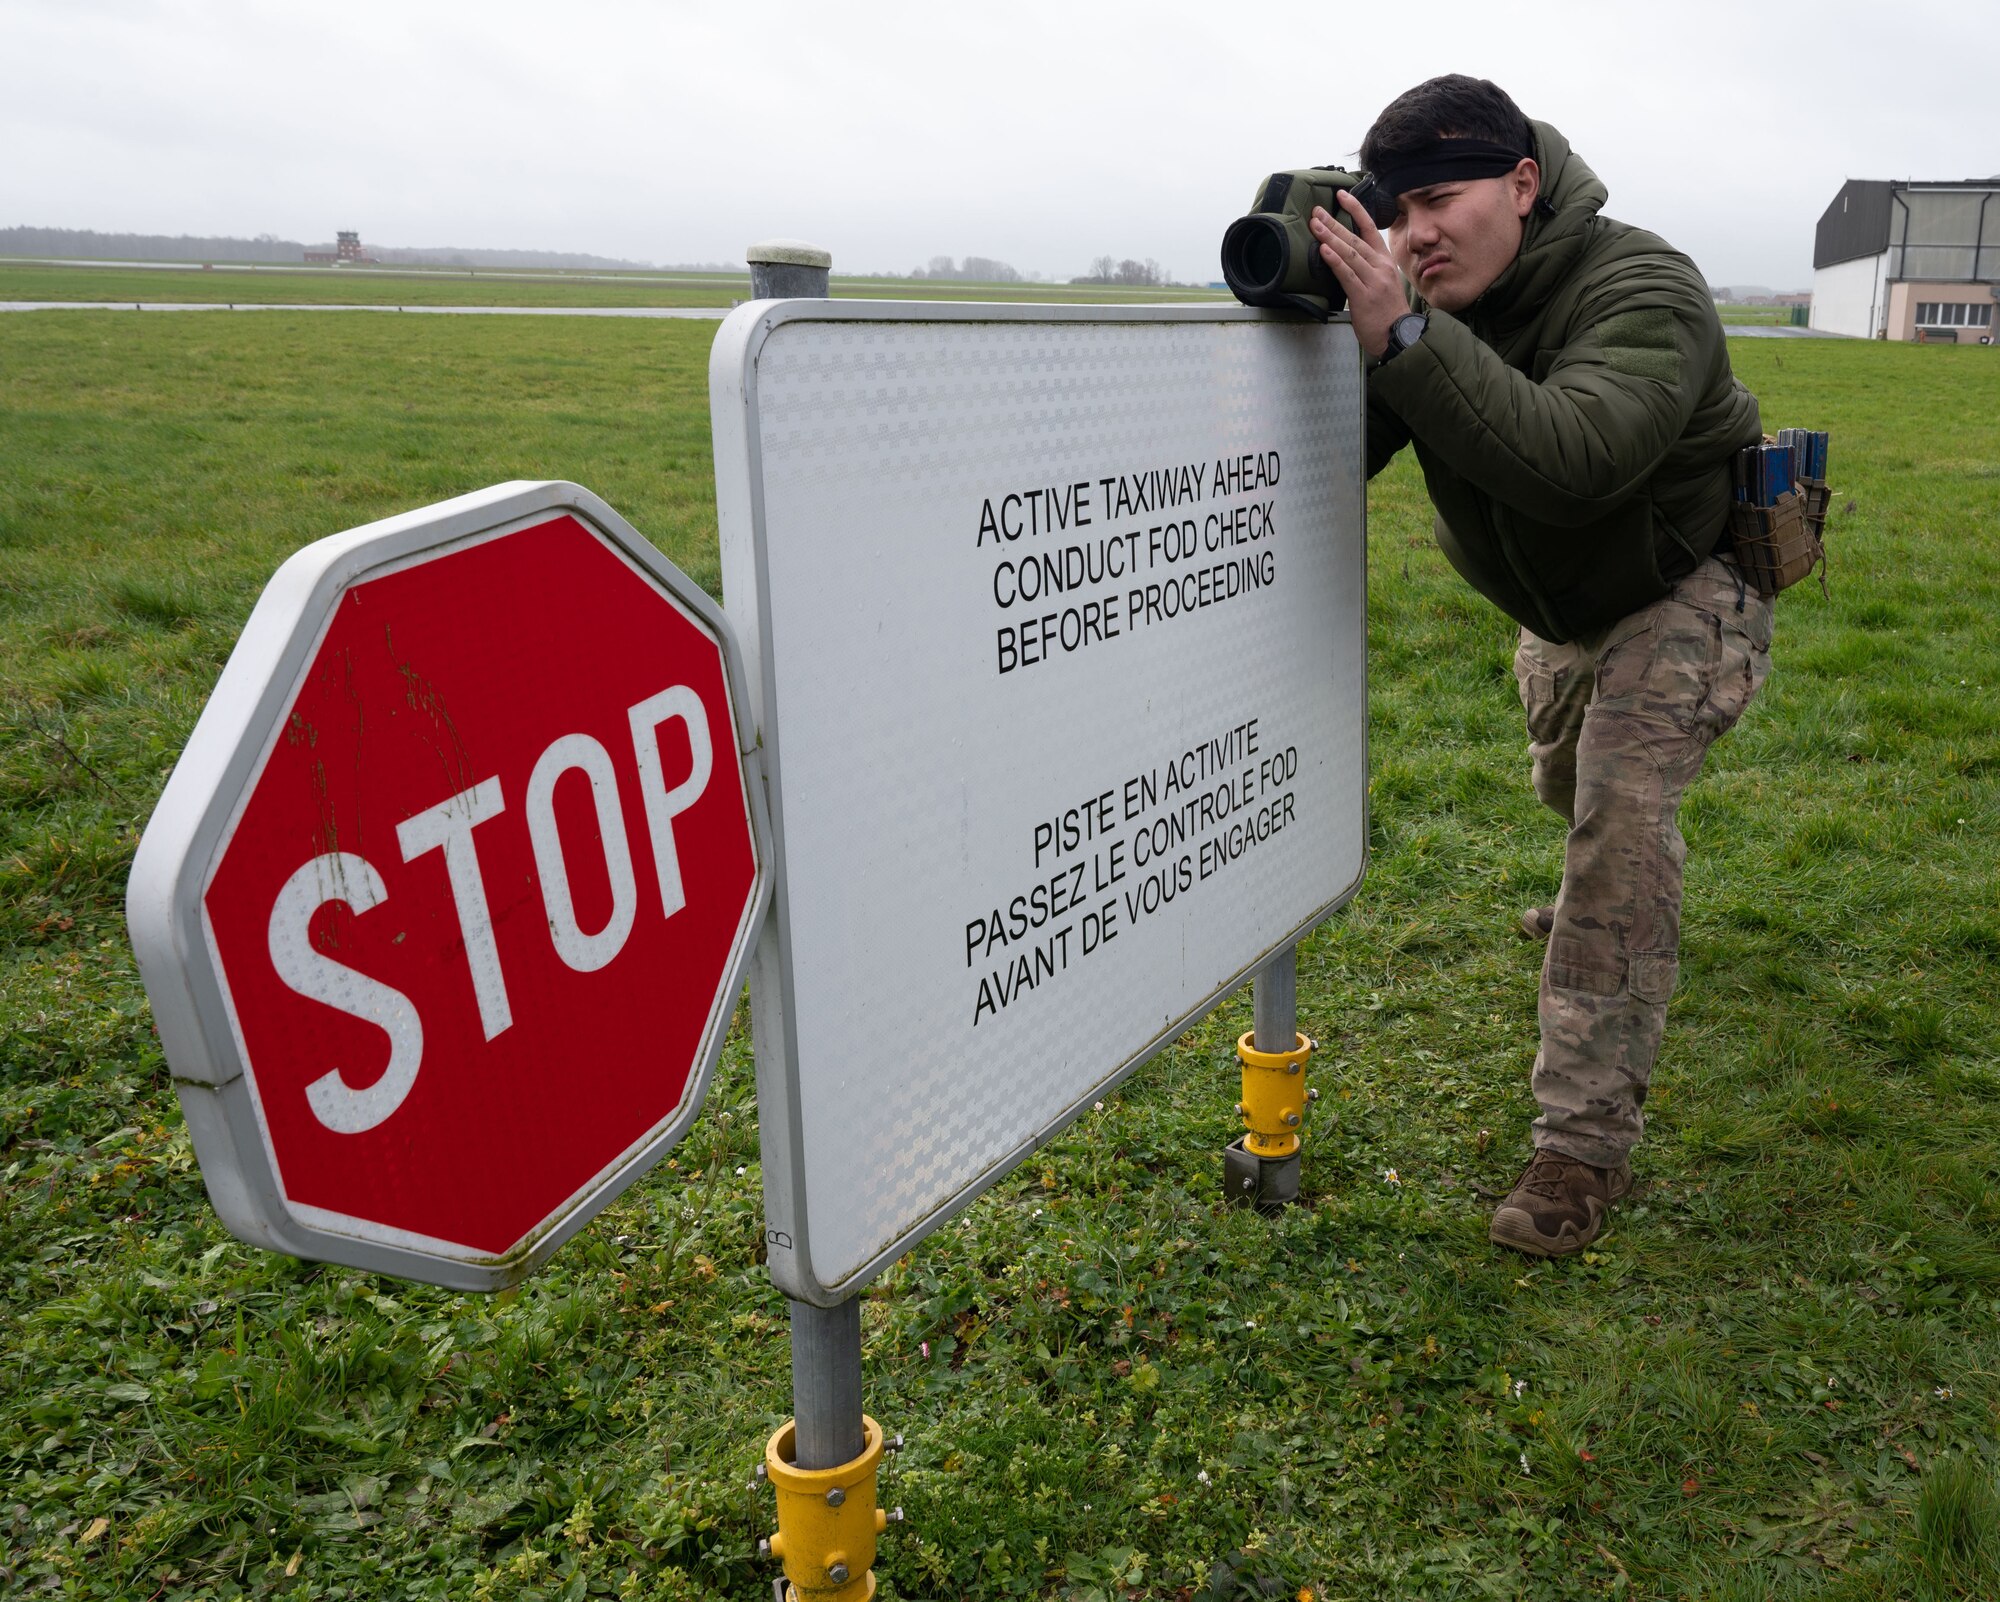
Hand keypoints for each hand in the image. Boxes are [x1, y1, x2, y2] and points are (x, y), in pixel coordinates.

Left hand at [1311, 190, 1406, 358]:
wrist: (1398, 336)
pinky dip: (1335, 260)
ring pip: (1350, 253)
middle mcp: (1380, 267)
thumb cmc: (1385, 311)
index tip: (1342, 195)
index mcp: (1384, 261)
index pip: (1369, 228)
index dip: (1356, 210)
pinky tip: (1324, 249)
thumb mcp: (1380, 282)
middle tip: (1317, 210)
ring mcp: (1373, 280)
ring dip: (1330, 237)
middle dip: (1334, 222)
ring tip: (1315, 224)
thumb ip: (1365, 266)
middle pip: (1355, 238)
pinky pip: (1347, 275)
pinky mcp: (1363, 296)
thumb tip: (1343, 253)